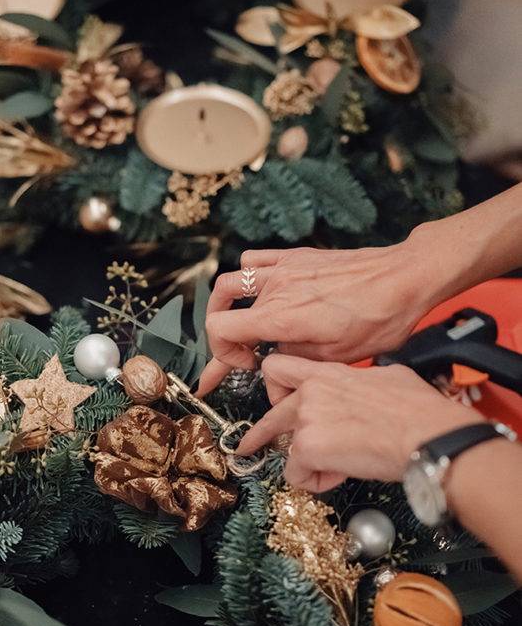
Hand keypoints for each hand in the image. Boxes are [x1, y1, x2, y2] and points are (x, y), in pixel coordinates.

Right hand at [198, 237, 436, 395]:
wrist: (404, 279)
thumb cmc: (379, 319)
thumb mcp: (337, 357)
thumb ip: (295, 361)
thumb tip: (276, 368)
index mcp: (281, 317)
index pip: (220, 328)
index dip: (223, 352)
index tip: (249, 364)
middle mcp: (276, 289)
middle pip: (224, 309)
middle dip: (225, 336)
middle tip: (241, 352)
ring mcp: (284, 269)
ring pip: (232, 280)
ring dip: (226, 303)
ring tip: (237, 318)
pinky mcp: (298, 257)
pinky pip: (256, 259)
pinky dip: (247, 274)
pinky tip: (259, 288)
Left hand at [236, 355, 476, 491]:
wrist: (428, 435)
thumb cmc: (420, 410)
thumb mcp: (389, 377)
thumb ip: (363, 383)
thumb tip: (370, 388)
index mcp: (329, 373)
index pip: (280, 368)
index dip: (275, 387)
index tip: (274, 401)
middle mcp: (311, 391)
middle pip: (270, 412)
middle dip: (258, 435)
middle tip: (247, 447)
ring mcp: (306, 418)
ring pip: (288, 449)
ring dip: (311, 464)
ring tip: (342, 466)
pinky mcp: (307, 447)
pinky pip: (297, 474)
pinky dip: (316, 482)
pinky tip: (342, 474)